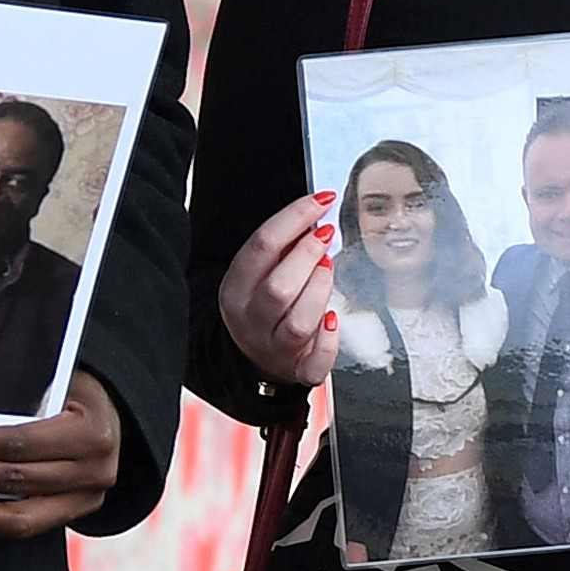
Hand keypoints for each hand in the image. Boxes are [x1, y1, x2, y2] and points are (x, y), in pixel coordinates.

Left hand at [0, 368, 127, 538]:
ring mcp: (88, 498)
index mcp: (93, 432)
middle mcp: (97, 471)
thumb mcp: (50, 383)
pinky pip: (22, 525)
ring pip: (15, 514)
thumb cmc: (70, 388)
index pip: (18, 442)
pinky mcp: (75, 513)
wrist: (113, 412)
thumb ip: (9, 402)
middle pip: (13, 480)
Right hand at [219, 188, 337, 386]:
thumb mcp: (258, 273)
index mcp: (236, 289)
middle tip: (326, 235)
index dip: (295, 217)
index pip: (262, 246)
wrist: (253, 357)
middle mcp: (251, 320)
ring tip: (328, 269)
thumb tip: (314, 215)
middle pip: (279, 287)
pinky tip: (333, 319)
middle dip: (309, 254)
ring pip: (299, 322)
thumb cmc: (264, 305)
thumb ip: (281, 248)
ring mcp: (273, 347)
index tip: (322, 200)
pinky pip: (315, 362)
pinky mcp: (298, 369)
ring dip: (320, 290)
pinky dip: (329, 341)